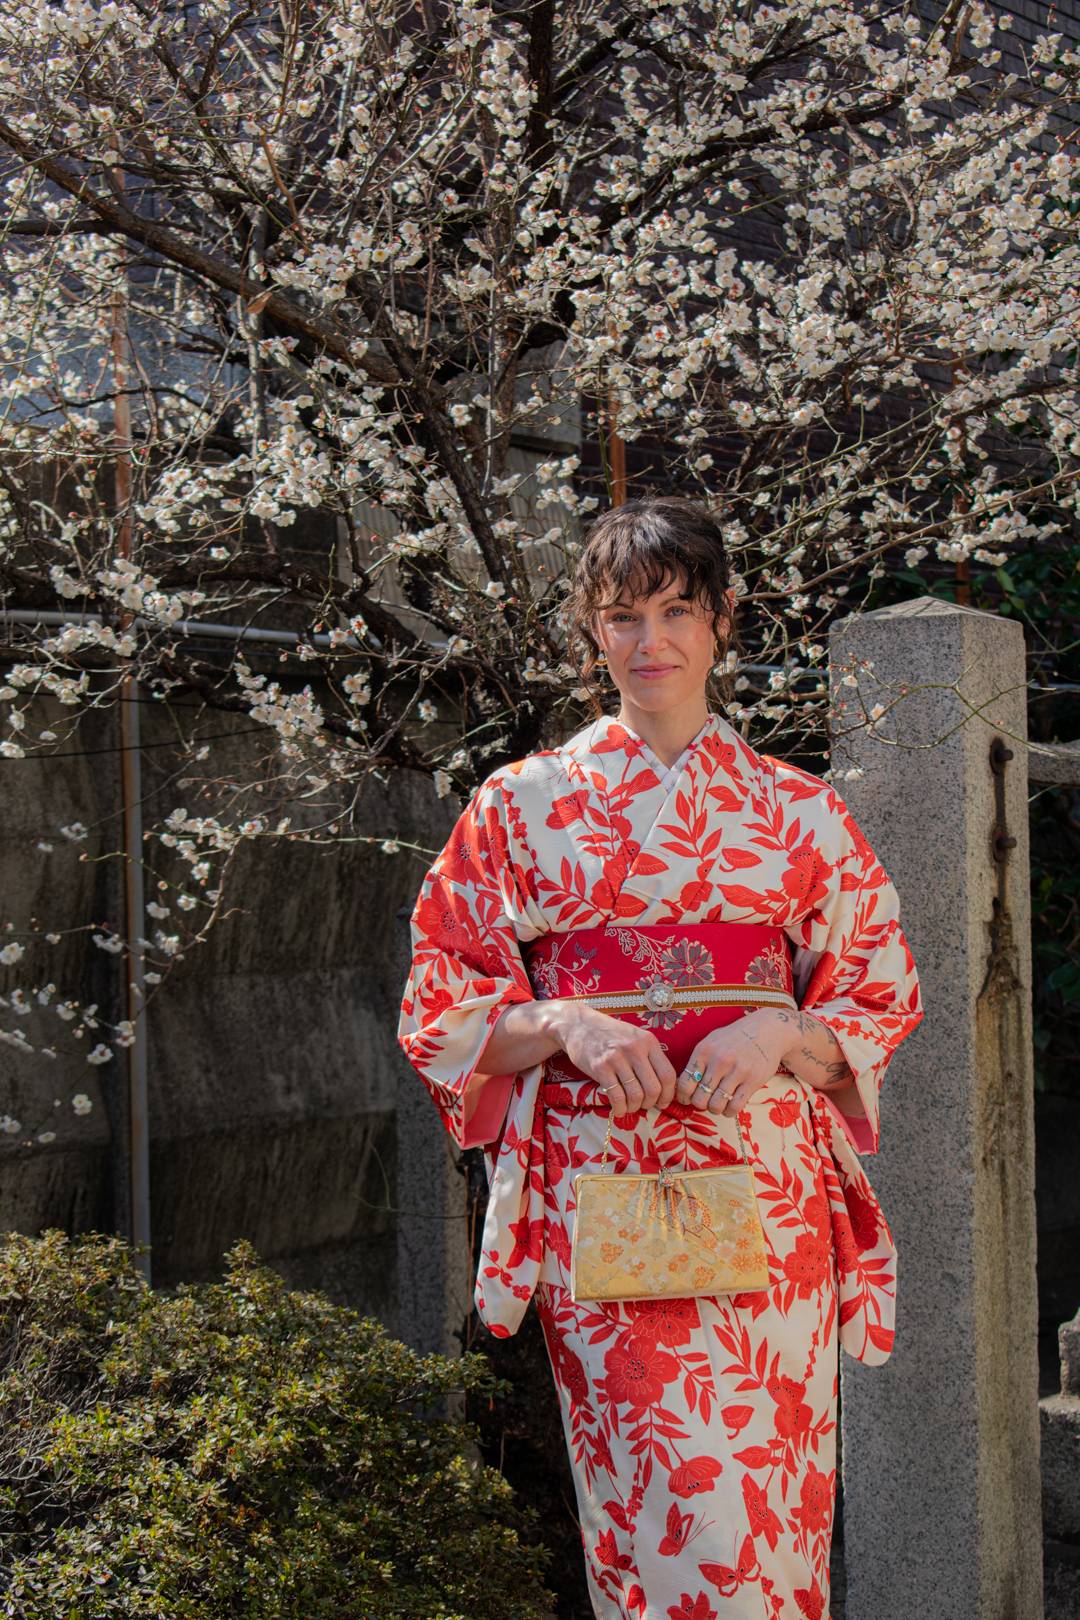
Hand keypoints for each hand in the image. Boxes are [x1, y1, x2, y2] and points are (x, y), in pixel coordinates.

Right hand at [555, 1004, 678, 1114]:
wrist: (578, 1024)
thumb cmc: (609, 1033)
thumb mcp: (635, 1037)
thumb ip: (649, 1056)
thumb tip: (662, 1087)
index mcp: (648, 1041)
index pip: (668, 1074)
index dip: (668, 1094)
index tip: (663, 1102)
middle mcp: (635, 1049)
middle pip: (654, 1088)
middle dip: (651, 1103)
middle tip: (644, 1105)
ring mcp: (617, 1058)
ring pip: (636, 1095)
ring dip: (634, 1107)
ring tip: (630, 1107)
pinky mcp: (600, 1068)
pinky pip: (616, 1097)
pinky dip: (620, 1108)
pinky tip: (618, 1109)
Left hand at [674, 1010, 790, 1116]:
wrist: (767, 1030)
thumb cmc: (735, 1037)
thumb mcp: (712, 1041)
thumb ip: (697, 1061)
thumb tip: (682, 1085)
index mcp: (704, 1050)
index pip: (685, 1083)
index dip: (683, 1096)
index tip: (688, 1098)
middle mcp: (719, 1060)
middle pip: (699, 1098)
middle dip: (700, 1104)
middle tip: (705, 1101)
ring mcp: (737, 1071)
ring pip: (716, 1105)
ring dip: (715, 1109)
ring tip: (718, 1103)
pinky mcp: (753, 1081)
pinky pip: (735, 1107)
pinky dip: (729, 1112)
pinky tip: (729, 1106)